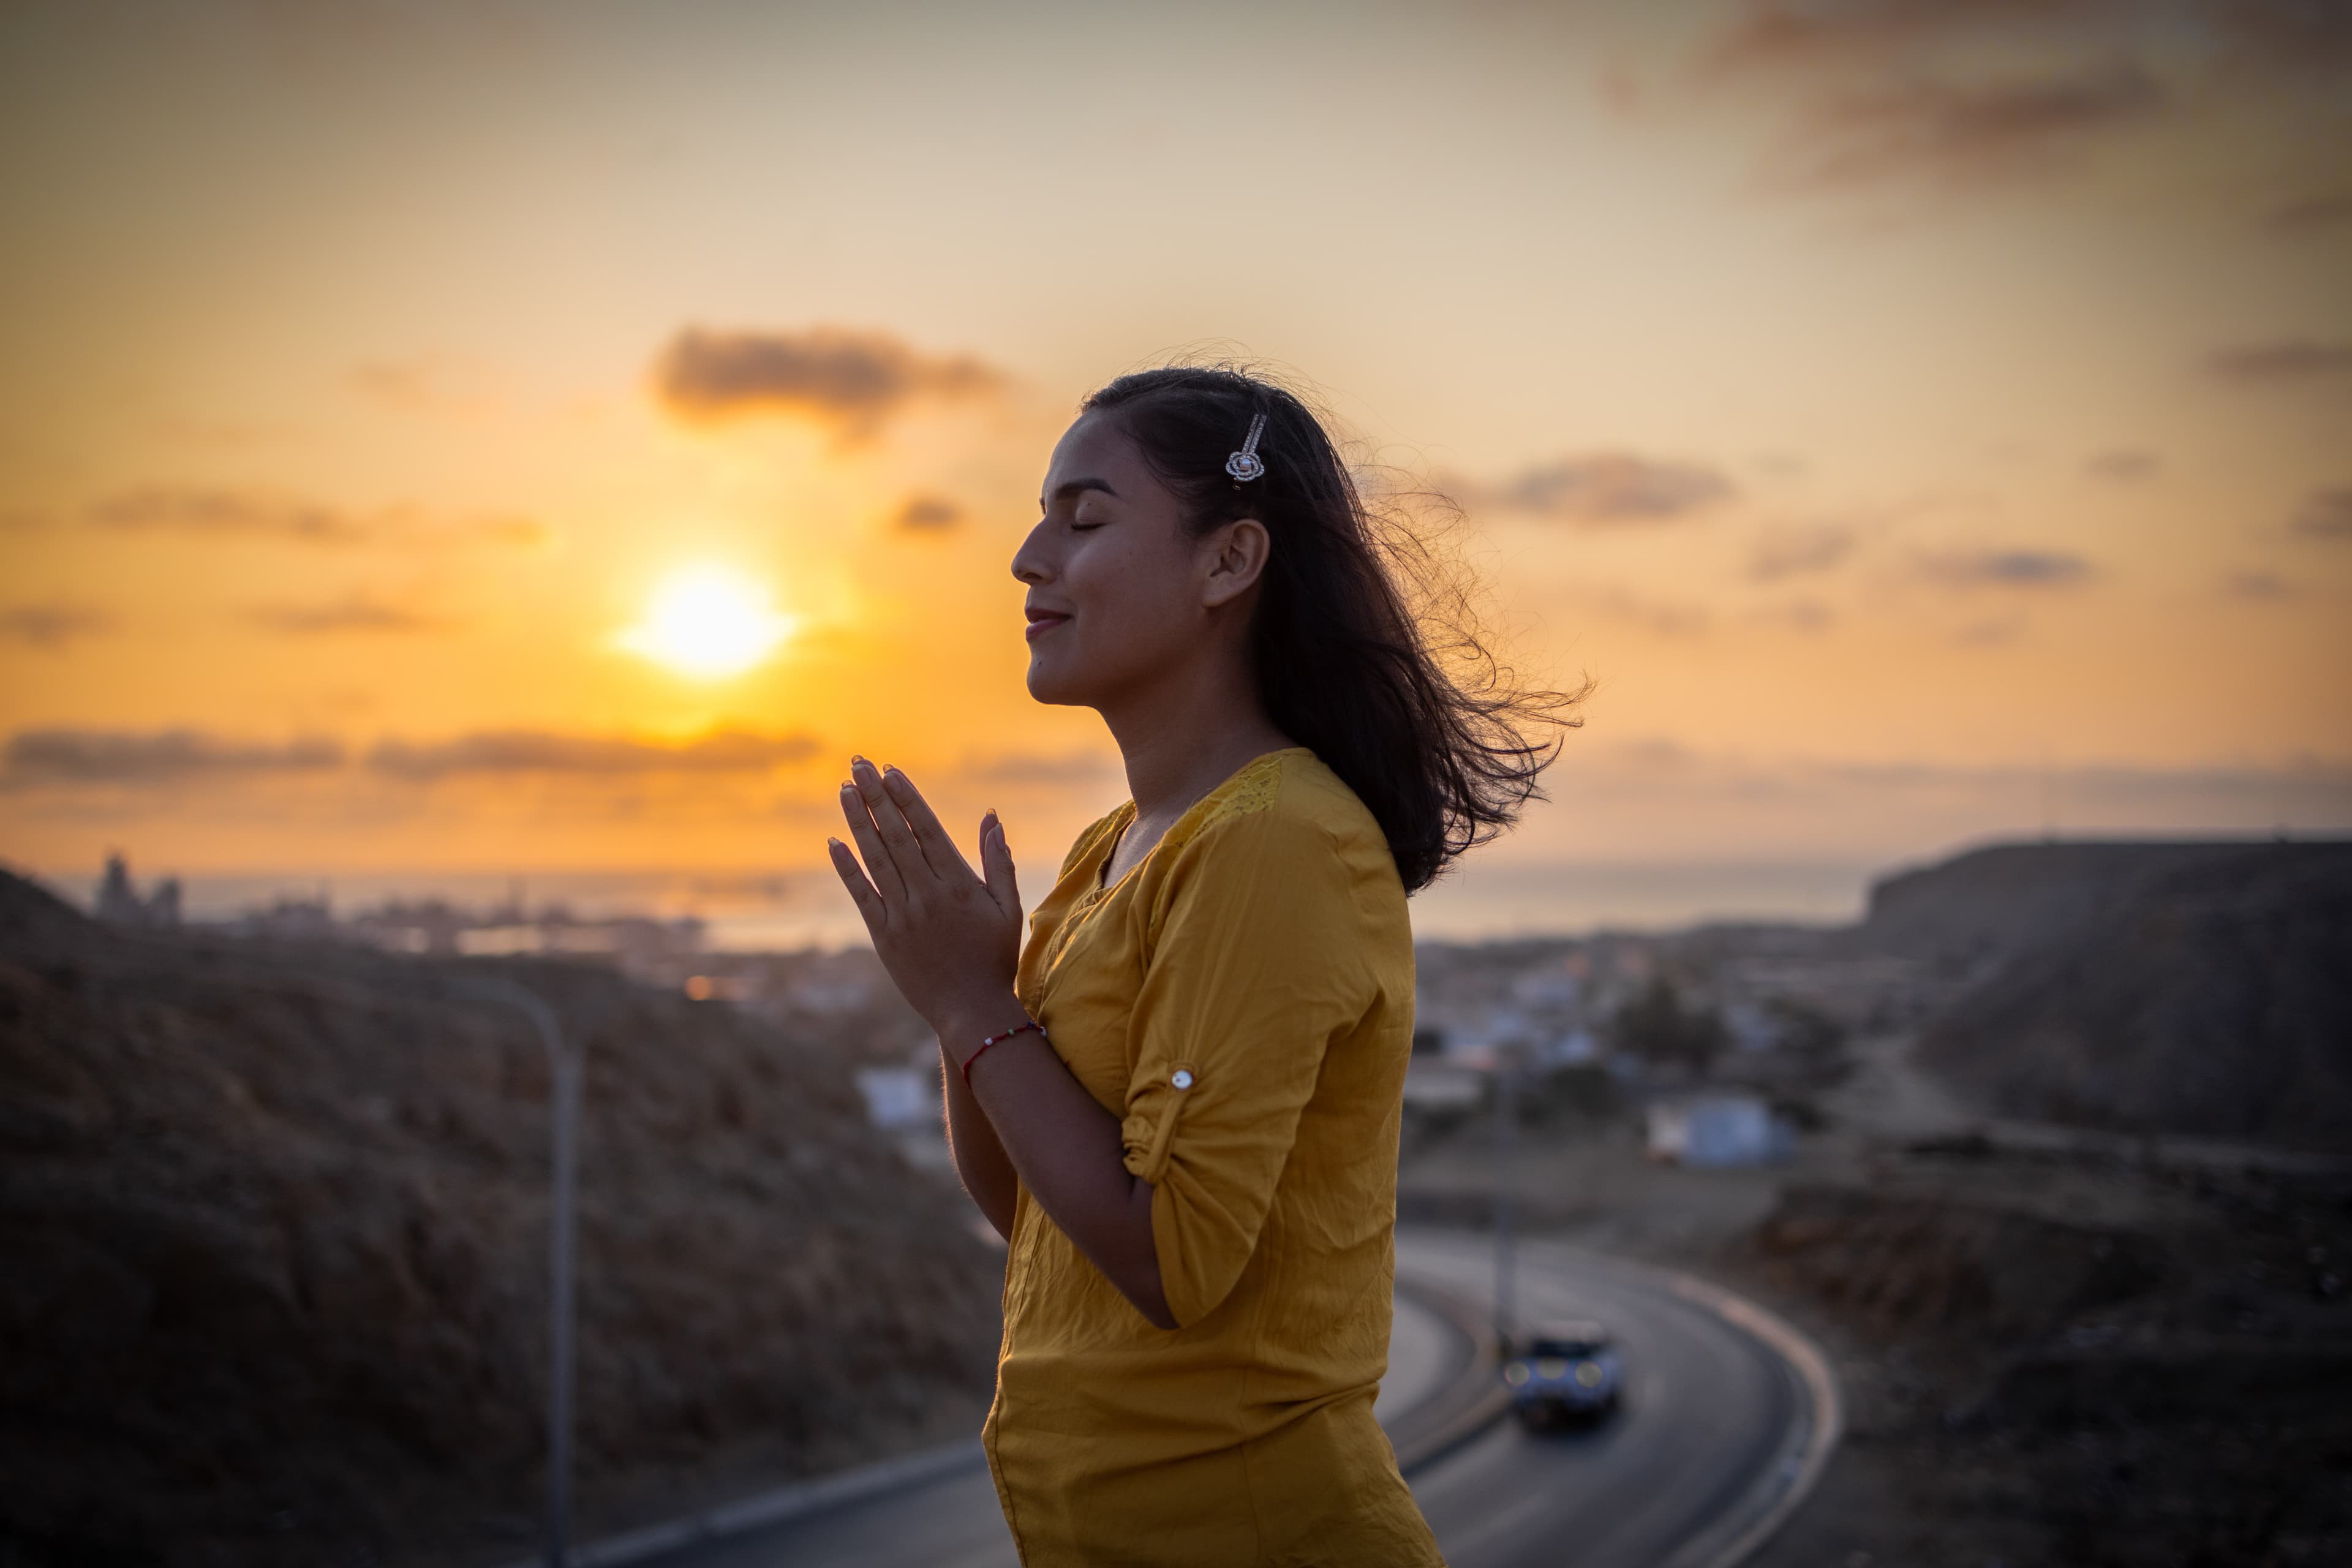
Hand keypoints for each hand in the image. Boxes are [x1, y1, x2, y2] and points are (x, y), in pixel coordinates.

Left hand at [827, 756, 1026, 1048]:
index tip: (890, 770)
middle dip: (875, 795)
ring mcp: (902, 915)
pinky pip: (861, 895)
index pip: (926, 829)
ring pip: (875, 858)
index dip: (906, 797)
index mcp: (958, 884)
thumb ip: (998, 861)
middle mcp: (927, 895)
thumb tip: (991, 816)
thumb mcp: (1007, 908)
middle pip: (896, 835)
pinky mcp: (884, 936)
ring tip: (844, 789)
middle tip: (857, 763)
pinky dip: (847, 867)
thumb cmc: (994, 958)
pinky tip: (834, 841)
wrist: (971, 1011)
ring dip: (858, 821)